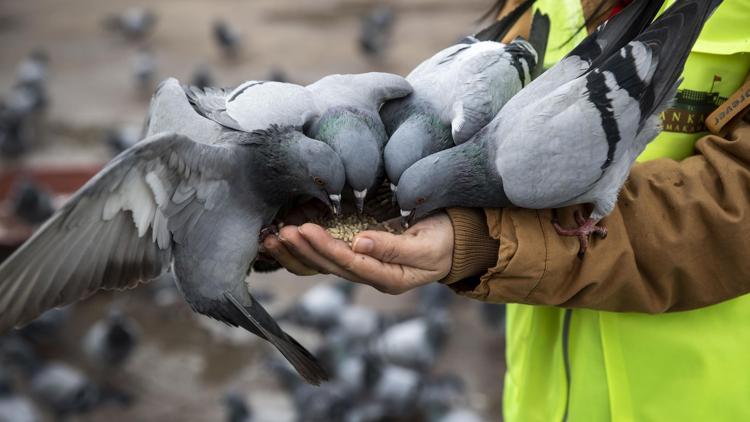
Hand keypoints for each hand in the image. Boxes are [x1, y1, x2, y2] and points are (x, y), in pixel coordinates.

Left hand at [262, 213, 453, 293]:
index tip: (304, 230)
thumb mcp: (426, 244)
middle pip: (332, 266)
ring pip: (326, 263)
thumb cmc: (445, 241)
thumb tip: (360, 241)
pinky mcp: (362, 255)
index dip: (325, 248)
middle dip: (304, 249)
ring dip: (300, 251)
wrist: (456, 243)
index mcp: (389, 278)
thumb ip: (393, 246)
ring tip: (276, 236)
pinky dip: (309, 246)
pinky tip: (291, 238)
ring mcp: (366, 268)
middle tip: (280, 232)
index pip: (350, 263)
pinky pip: (331, 254)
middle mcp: (373, 276)